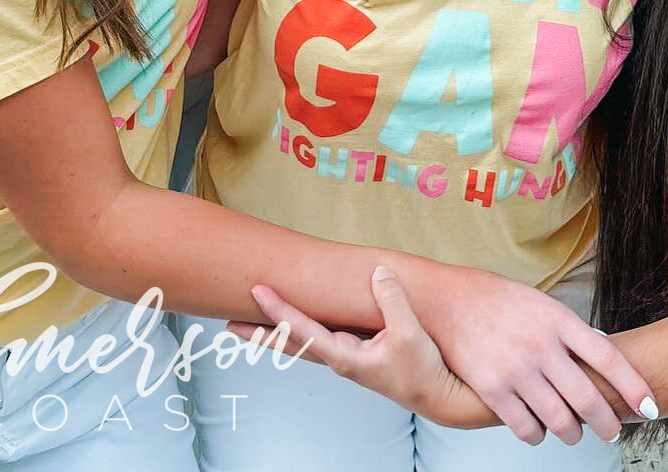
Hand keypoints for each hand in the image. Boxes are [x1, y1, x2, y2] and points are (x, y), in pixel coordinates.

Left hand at [230, 267, 493, 428]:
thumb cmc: (422, 369)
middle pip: (290, 344)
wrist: (438, 395)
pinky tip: (299, 320)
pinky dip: (301, 330)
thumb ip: (392, 301)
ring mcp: (347, 358)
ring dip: (277, 332)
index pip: (302, 330)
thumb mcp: (410, 333)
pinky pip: (321, 339)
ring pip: (303, 343)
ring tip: (254, 322)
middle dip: (260, 333)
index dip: (279, 310)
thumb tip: (377, 272)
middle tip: (229, 323)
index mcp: (345, 356)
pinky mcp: (358, 354)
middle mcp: (339, 359)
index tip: (257, 291)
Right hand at [423, 265, 656, 445]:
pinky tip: (538, 430)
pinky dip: (537, 435)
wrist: (445, 300)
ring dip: (572, 434)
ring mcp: (517, 369)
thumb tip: (601, 354)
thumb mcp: (539, 303)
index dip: (633, 386)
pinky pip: (526, 428)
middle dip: (607, 423)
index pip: (608, 358)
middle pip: (588, 398)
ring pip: (560, 421)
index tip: (651, 406)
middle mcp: (541, 345)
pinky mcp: (493, 390)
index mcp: (557, 319)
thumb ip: (568, 330)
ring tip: (574, 433)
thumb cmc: (494, 299)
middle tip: (613, 431)